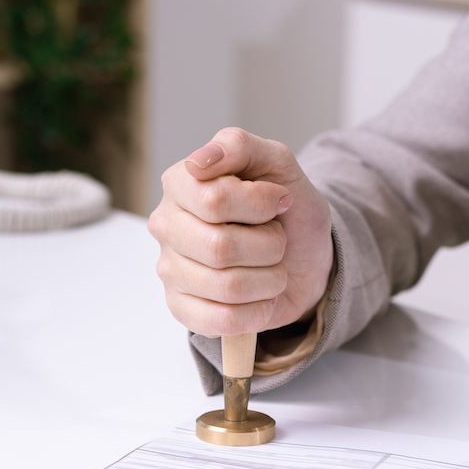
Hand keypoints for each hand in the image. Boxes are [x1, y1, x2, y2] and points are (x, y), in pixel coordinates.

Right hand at [147, 128, 332, 335]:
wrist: (302, 257)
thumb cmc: (285, 211)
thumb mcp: (277, 164)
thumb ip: (239, 147)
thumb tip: (199, 161)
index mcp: (180, 183)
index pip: (214, 200)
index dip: (261, 205)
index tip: (279, 201)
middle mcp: (166, 225)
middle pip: (220, 248)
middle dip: (269, 246)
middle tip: (276, 240)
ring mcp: (169, 269)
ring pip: (227, 287)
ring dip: (269, 280)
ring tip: (271, 269)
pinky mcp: (180, 308)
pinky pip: (221, 321)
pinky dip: (257, 312)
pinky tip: (261, 299)